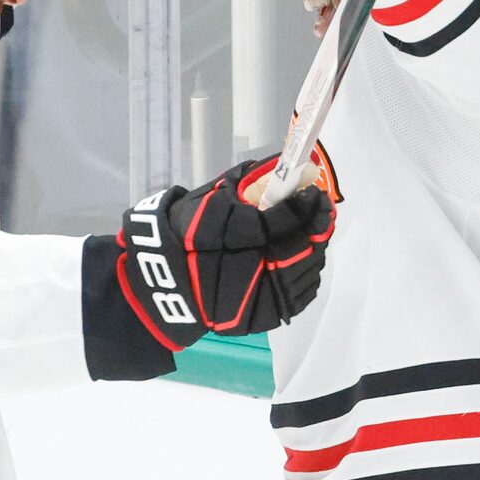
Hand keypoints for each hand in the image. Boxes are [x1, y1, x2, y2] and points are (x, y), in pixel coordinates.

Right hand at [109, 156, 335, 351]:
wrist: (162, 276)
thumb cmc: (187, 228)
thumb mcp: (217, 196)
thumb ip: (254, 181)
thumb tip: (289, 164)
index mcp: (239, 234)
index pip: (290, 218)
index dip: (309, 204)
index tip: (315, 192)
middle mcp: (254, 269)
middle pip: (305, 246)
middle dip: (316, 226)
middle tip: (318, 211)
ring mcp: (262, 297)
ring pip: (308, 271)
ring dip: (313, 249)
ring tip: (307, 234)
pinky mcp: (265, 316)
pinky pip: (301, 294)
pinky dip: (305, 274)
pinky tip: (298, 259)